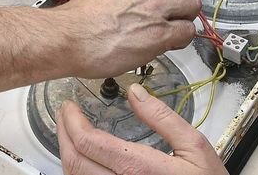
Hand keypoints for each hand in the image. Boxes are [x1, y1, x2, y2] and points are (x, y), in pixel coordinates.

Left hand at [57, 81, 227, 174]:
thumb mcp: (194, 146)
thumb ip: (163, 118)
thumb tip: (136, 92)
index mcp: (138, 169)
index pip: (88, 143)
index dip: (71, 121)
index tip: (70, 106)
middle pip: (74, 162)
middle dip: (63, 134)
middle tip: (65, 115)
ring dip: (68, 153)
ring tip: (71, 132)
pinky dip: (80, 170)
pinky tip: (86, 157)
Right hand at [63, 0, 199, 76]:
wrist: (72, 36)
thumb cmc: (82, 16)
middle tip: (179, 5)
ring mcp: (158, 8)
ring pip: (193, 4)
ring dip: (188, 15)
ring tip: (178, 24)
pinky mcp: (161, 33)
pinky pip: (189, 31)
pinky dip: (184, 37)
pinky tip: (173, 41)